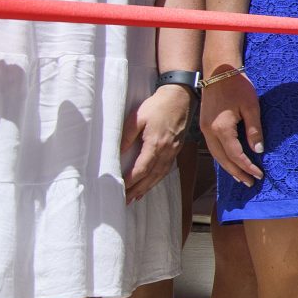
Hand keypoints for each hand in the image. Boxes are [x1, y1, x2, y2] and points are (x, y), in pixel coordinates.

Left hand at [121, 84, 190, 201]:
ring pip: (159, 175)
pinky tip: (150, 183)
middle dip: (137, 190)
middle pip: (151, 176)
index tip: (120, 188)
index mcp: (156, 144)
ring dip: (147, 188)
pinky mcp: (176, 149)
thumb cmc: (157, 106)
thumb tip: (117, 153)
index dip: (131, 181)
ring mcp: (173, 151)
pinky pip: (166, 169)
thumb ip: (126, 136)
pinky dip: (156, 179)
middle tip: (125, 200)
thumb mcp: (137, 118)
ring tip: (135, 197)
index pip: (141, 169)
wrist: (180, 97)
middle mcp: (166, 151)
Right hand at [201, 71, 264, 185]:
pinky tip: (230, 161)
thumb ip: (254, 130)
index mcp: (221, 128)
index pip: (236, 155)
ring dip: (228, 167)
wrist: (218, 71)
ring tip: (241, 177)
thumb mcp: (252, 107)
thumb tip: (258, 150)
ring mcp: (205, 129)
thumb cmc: (237, 86)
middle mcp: (209, 132)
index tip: (259, 175)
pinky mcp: (205, 125)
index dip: (248, 167)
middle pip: (223, 159)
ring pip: (216, 154)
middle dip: (237, 172)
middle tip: (250, 183)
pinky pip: (213, 147)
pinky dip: (222, 157)